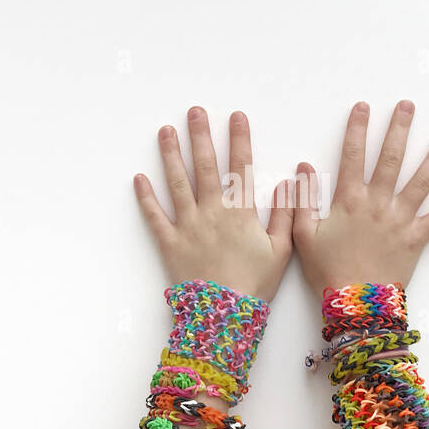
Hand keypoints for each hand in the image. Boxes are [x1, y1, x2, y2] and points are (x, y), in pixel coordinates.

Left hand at [134, 106, 294, 302]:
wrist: (223, 317)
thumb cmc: (256, 285)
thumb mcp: (282, 250)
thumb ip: (286, 214)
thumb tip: (289, 181)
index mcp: (240, 213)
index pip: (240, 167)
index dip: (239, 140)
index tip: (236, 116)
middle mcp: (211, 212)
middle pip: (204, 166)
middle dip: (200, 136)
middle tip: (194, 111)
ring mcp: (187, 226)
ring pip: (176, 183)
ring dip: (170, 155)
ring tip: (166, 131)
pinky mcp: (169, 243)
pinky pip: (154, 216)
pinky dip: (145, 197)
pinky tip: (139, 178)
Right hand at [292, 100, 428, 294]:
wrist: (355, 304)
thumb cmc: (327, 270)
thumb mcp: (303, 235)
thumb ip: (301, 200)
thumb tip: (303, 168)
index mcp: (349, 200)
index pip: (353, 155)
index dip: (358, 129)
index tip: (363, 107)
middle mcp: (378, 204)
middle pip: (392, 159)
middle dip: (400, 129)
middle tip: (408, 105)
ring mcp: (400, 220)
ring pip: (422, 181)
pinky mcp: (417, 238)